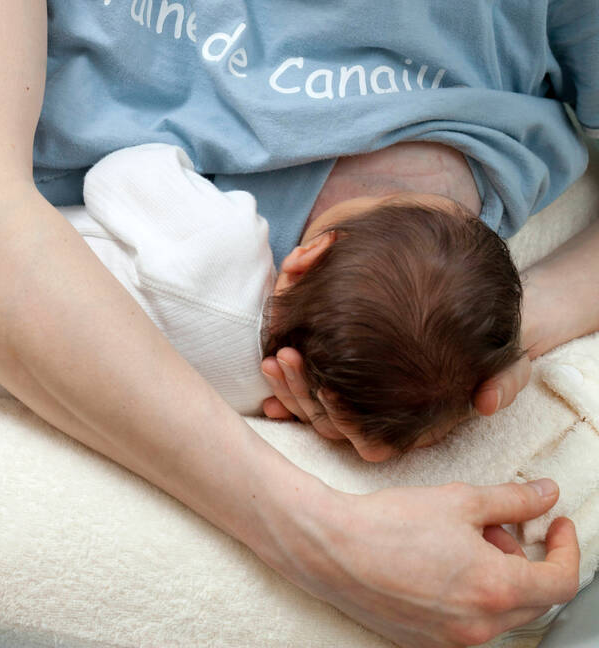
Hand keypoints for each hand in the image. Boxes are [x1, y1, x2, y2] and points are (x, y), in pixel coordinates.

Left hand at [260, 347, 531, 460]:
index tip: (328, 389)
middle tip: (286, 357)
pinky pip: (301, 401)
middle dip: (302, 395)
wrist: (466, 334)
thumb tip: (488, 403)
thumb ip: (505, 382)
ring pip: (309, 414)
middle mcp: (376, 427)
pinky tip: (267, 366)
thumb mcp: (508, 366)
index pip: (369, 441)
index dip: (344, 421)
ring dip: (288, 389)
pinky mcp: (336, 392)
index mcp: (408, 430)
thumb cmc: (484, 355)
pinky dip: (282, 389)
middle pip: (328, 425)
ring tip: (274, 357)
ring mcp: (353, 413)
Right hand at [271, 480, 578, 646]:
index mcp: (496, 590)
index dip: (565, 548)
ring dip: (496, 577)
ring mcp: (451, 640)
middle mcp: (479, 625)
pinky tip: (440, 564)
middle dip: (523, 560)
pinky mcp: (425, 642)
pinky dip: (468, 595)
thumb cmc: (387, 524)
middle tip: (495, 527)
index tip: (556, 526)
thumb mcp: (459, 501)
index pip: (561, 581)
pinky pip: (466, 622)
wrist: (329, 549)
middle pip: (532, 599)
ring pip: (499, 612)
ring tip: (460, 542)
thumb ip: (512, 500)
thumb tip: (545, 495)